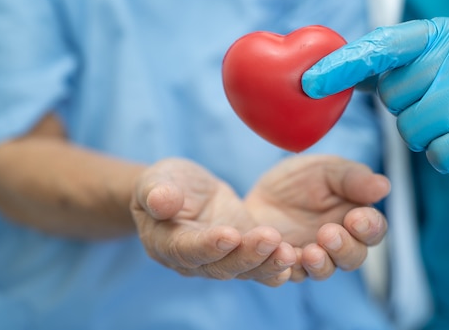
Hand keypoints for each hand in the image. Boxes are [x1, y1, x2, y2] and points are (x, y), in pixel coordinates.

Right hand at [131, 158, 296, 286]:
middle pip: (220, 266)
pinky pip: (258, 267)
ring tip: (288, 251)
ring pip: (243, 270)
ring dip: (266, 263)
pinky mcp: (241, 253)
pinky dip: (274, 268)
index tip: (229, 234)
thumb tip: (160, 200)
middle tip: (270, 239)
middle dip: (247, 255)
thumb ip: (156, 191)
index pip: (186, 249)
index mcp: (165, 243)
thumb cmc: (164, 183)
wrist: (181, 190)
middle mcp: (193, 261)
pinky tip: (293, 260)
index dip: (207, 245)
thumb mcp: (156, 179)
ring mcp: (219, 260)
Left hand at [245, 154, 388, 280]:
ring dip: (315, 263)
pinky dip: (277, 265)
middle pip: (351, 259)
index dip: (369, 228)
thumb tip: (384, 187)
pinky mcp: (278, 267)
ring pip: (320, 272)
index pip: (372, 232)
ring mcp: (308, 260)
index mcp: (354, 221)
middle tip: (328, 234)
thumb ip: (353, 179)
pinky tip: (275, 248)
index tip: (357, 218)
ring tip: (302, 250)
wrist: (260, 191)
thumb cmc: (301, 180)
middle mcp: (336, 247)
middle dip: (343, 249)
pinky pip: (280, 275)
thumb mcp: (326, 170)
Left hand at [302, 16, 448, 192]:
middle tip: (429, 102)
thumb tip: (319, 73)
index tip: (309, 83)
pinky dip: (443, 155)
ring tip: (446, 122)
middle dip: (403, 108)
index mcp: (437, 32)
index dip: (342, 65)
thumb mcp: (422, 66)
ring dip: (423, 134)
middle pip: (395, 94)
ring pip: (416, 126)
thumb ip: (378, 66)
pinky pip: (442, 152)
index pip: (381, 45)